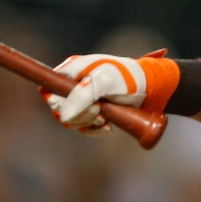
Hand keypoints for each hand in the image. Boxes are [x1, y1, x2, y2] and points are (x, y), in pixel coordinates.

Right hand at [41, 49, 170, 134]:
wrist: (151, 90)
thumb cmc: (127, 78)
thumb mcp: (103, 82)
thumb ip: (81, 96)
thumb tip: (62, 116)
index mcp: (72, 71)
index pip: (49, 89)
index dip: (58, 102)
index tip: (79, 105)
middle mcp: (75, 86)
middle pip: (58, 109)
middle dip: (77, 114)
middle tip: (98, 110)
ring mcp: (84, 101)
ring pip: (71, 120)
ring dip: (86, 122)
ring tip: (104, 118)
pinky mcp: (95, 114)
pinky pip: (85, 128)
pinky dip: (95, 130)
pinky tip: (108, 127)